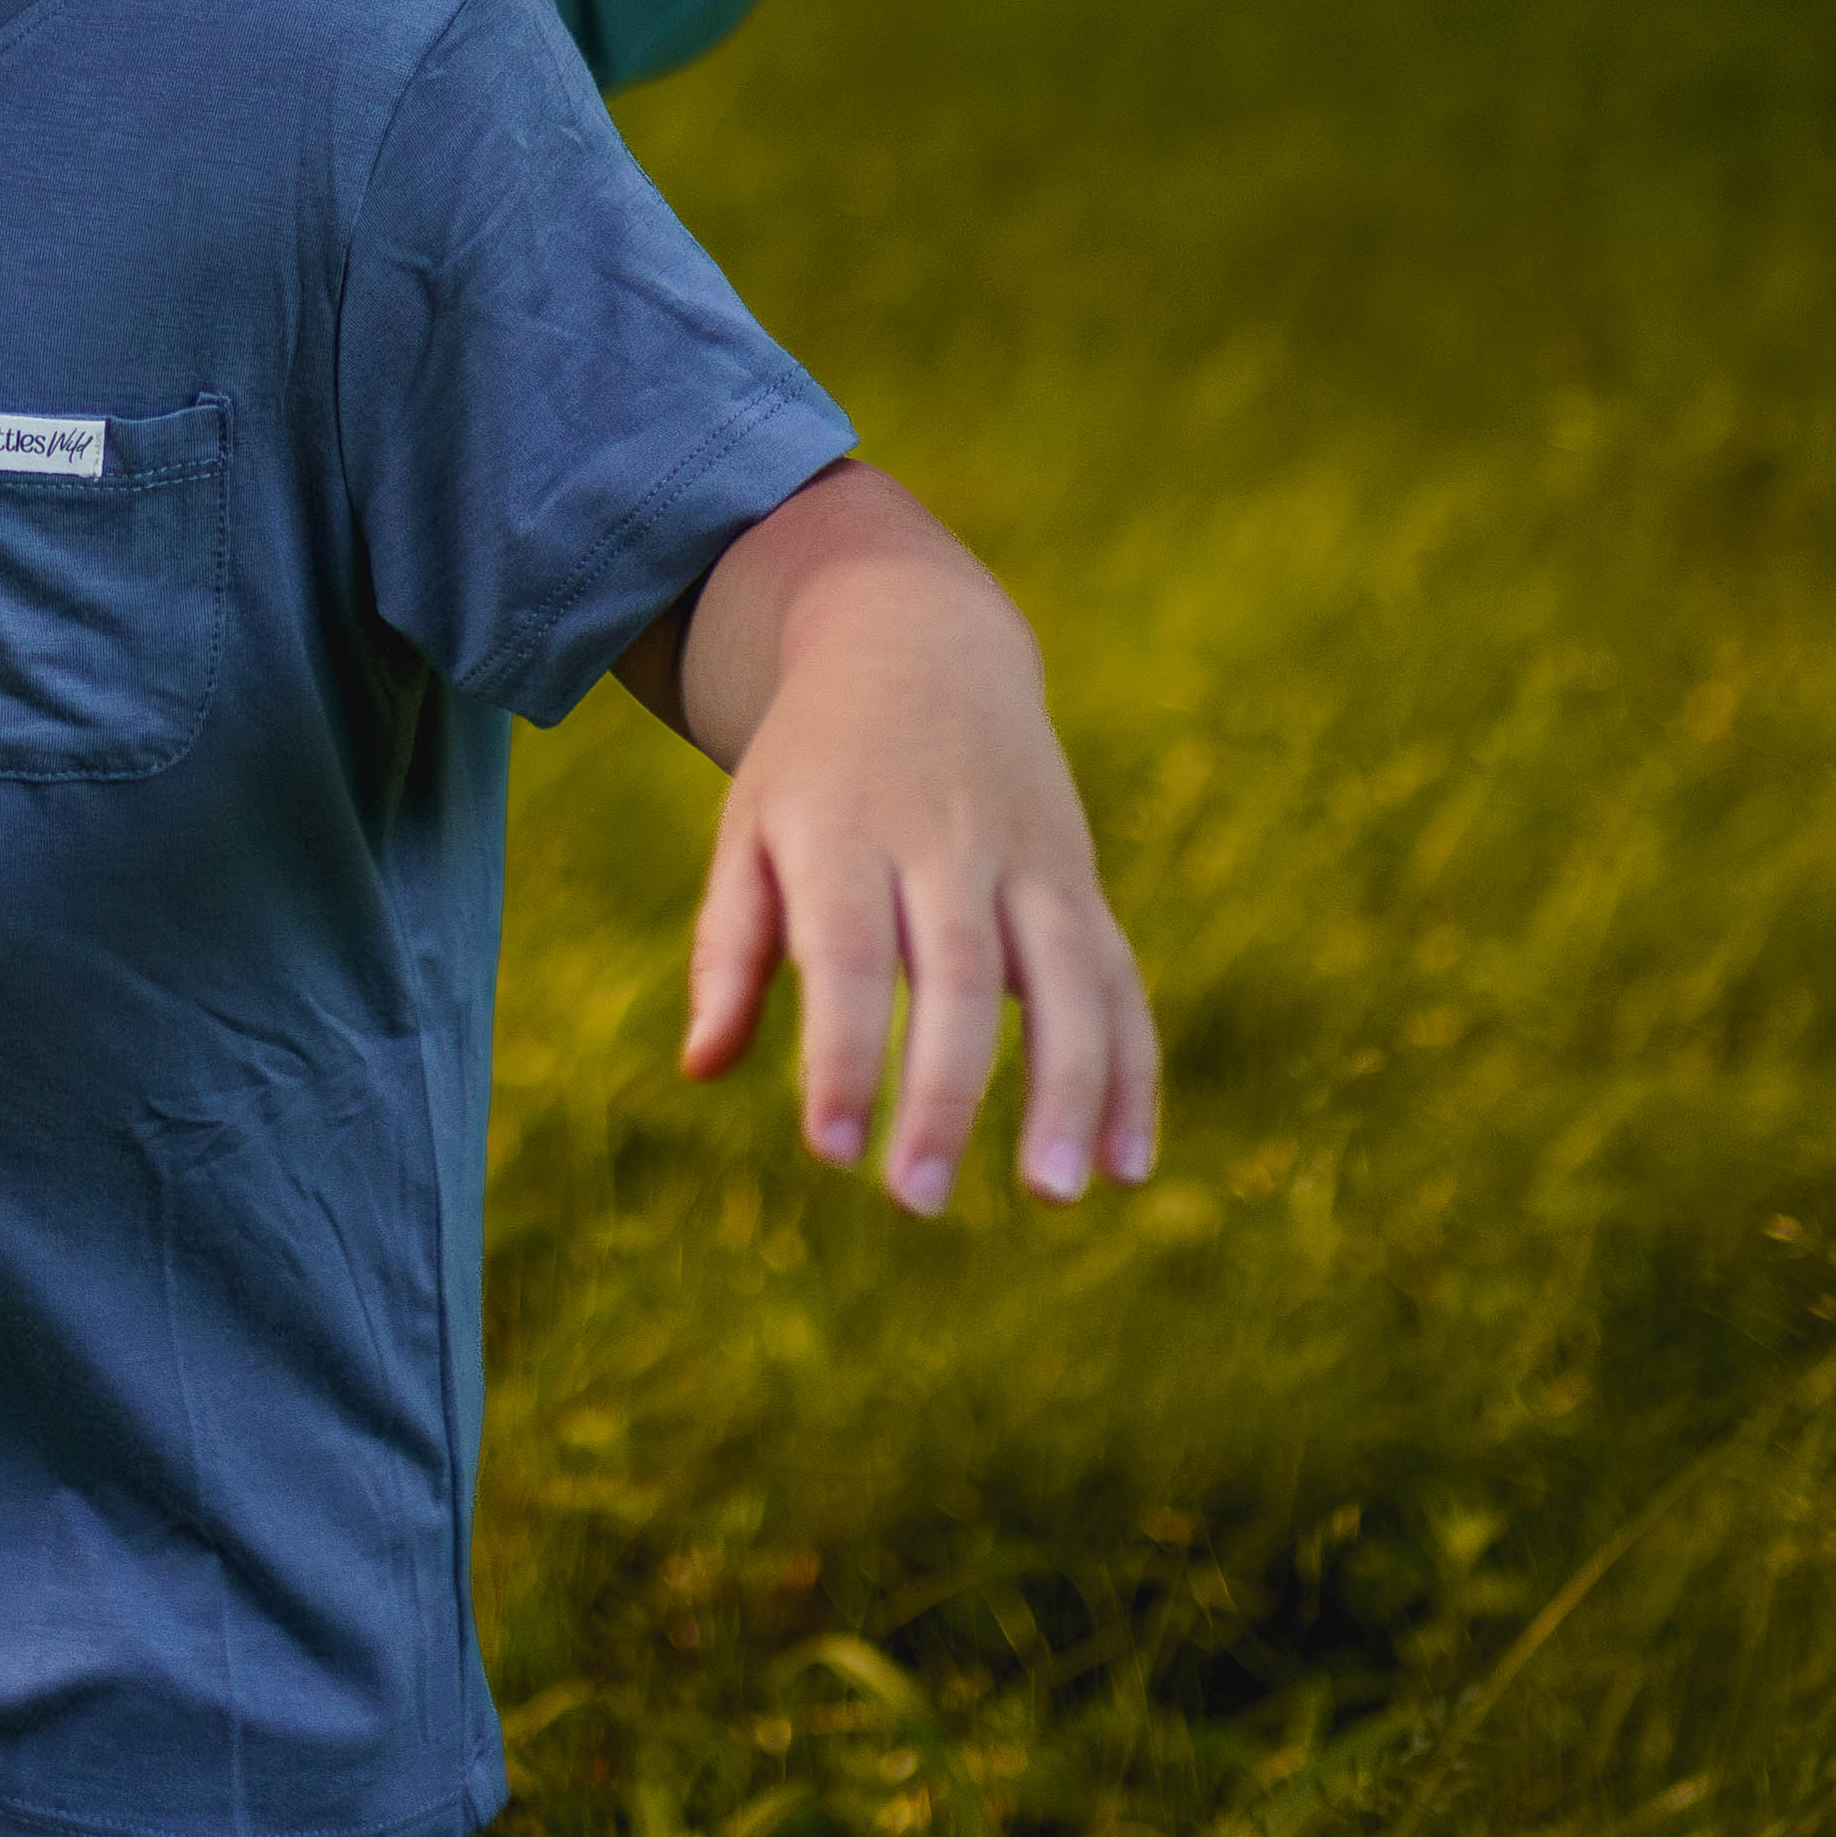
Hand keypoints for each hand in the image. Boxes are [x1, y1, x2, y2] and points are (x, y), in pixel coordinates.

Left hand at [668, 465, 1159, 1219]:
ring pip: (1066, 978)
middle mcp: (944, 839)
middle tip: (916, 1199)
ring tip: (1051, 1194)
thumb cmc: (814, 763)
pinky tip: (1124, 1164)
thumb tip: (703, 1068)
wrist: (915, 637)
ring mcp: (1027, 855)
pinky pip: (1119, 979)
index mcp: (844, 827)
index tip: (829, 1151)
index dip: (842, 1052)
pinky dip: (1132, 1070)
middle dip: (945, 1091)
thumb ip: (729, 946)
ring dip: (1068, 1089)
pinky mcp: (1078, 877)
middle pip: (959, 974)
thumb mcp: (751, 825)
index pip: (847, 953)